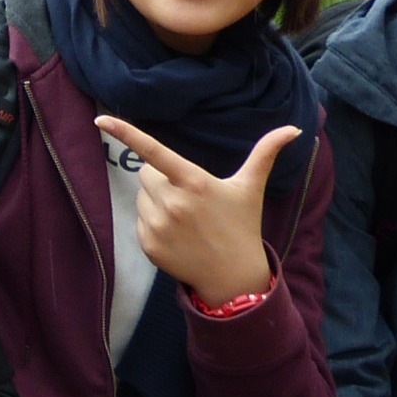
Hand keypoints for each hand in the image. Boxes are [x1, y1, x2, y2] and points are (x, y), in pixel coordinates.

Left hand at [93, 117, 293, 307]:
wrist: (232, 277)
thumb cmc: (241, 225)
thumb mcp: (250, 188)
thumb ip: (266, 154)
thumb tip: (295, 129)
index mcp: (194, 182)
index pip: (154, 152)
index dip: (126, 133)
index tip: (101, 119)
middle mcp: (173, 203)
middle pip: (147, 173)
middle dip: (161, 179)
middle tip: (187, 195)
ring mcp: (158, 225)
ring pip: (141, 197)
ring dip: (156, 201)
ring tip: (185, 217)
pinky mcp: (148, 245)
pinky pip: (139, 220)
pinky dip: (153, 222)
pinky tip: (177, 234)